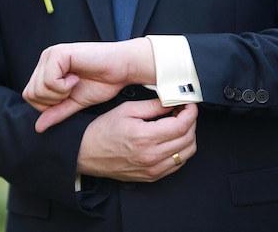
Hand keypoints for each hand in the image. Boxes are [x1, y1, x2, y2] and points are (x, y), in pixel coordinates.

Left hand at [23, 38, 155, 131]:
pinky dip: (64, 86)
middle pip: (31, 93)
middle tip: (72, 91)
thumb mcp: (76, 103)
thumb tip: (38, 127)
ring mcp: (51, 55)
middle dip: (53, 101)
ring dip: (59, 93)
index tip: (69, 96)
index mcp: (47, 69)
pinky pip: (49, 81)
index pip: (30, 96)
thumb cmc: (104, 82)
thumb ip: (57, 112)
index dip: (48, 105)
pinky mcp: (59, 53)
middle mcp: (46, 60)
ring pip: (38, 88)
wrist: (123, 68)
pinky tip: (76, 78)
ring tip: (75, 83)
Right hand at [77, 99, 197, 182]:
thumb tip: (172, 101)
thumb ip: (152, 105)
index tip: (189, 104)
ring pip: (187, 153)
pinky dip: (181, 151)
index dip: (190, 112)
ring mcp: (153, 169)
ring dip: (188, 136)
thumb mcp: (126, 110)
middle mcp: (151, 156)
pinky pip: (177, 165)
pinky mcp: (151, 176)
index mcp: (145, 137)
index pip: (182, 125)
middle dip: (191, 121)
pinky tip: (172, 140)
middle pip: (188, 138)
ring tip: (179, 125)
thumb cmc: (102, 132)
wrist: (86, 153)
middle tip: (183, 111)